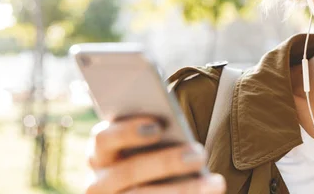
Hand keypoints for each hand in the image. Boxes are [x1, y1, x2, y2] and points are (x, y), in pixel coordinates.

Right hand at [85, 116, 225, 193]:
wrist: (144, 188)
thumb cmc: (152, 156)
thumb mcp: (147, 146)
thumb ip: (154, 134)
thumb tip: (176, 129)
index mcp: (100, 153)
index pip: (104, 139)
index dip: (128, 131)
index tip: (158, 126)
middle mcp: (98, 182)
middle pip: (129, 171)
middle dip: (167, 162)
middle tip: (200, 154)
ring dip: (182, 190)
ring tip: (215, 183)